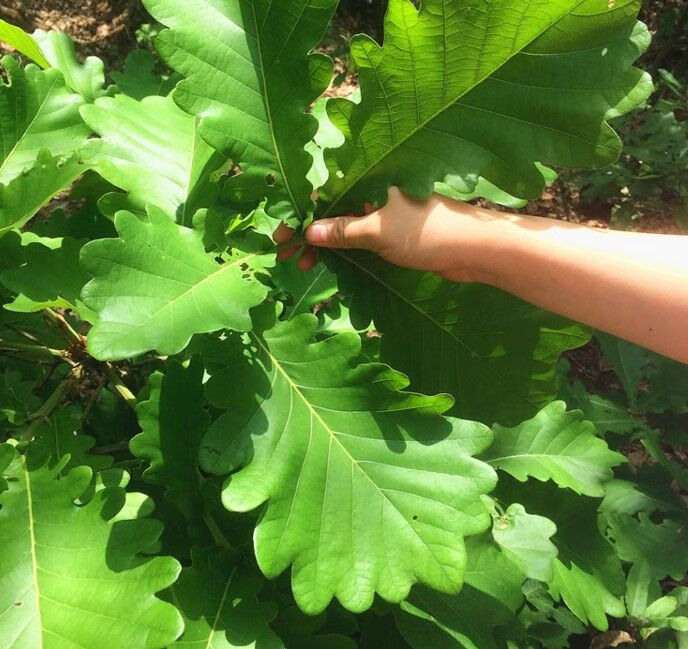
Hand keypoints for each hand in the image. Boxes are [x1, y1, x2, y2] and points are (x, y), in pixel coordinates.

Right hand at [275, 187, 503, 282]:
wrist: (474, 250)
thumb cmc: (427, 232)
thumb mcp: (377, 231)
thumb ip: (341, 231)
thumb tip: (307, 231)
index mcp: (371, 180)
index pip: (324, 193)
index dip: (299, 214)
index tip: (279, 235)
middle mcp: (375, 192)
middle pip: (330, 209)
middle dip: (306, 231)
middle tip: (284, 255)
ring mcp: (384, 213)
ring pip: (343, 225)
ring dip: (322, 243)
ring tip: (303, 264)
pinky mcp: (393, 233)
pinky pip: (358, 238)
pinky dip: (342, 249)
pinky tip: (327, 262)